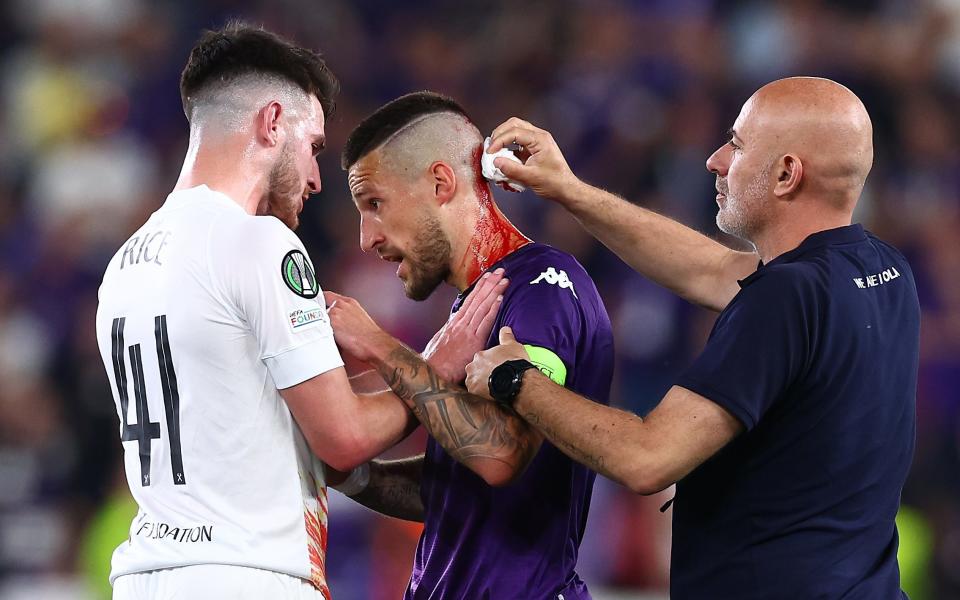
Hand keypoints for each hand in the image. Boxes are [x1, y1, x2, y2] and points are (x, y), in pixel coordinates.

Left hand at [324, 291, 391, 362]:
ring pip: (319, 316)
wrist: (374, 344)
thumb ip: (348, 313)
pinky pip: (319, 326)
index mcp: (349, 302)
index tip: (317, 304)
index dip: (321, 301)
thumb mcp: (360, 317)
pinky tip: (326, 337)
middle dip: (320, 315)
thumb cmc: (370, 335)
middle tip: (323, 324)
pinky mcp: (331, 324)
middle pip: (321, 306)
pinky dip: (320, 331)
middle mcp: (341, 305)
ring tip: (327, 334)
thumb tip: (340, 319)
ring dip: (320, 324)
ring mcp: (335, 313)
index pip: (328, 295)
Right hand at [424, 268, 507, 382]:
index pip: (469, 301)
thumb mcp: (442, 342)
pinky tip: (500, 298)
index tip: (488, 277)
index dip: (480, 288)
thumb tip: (458, 329)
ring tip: (503, 279)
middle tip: (500, 271)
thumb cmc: (435, 362)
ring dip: (494, 291)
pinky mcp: (474, 341)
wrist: (431, 372)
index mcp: (454, 322)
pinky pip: (485, 322)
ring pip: (482, 306)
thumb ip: (452, 333)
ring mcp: (467, 330)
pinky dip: (493, 309)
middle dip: (489, 284)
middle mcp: (461, 323)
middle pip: (477, 299)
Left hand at [465, 326, 529, 399]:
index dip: (488, 364)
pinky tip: (489, 393)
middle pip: (475, 370)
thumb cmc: (514, 362)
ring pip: (473, 381)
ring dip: (480, 383)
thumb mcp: (512, 345)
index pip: (481, 359)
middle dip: (482, 373)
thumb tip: (505, 329)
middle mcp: (472, 366)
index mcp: (480, 355)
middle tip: (493, 377)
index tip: (495, 367)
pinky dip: (480, 393)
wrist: (515, 379)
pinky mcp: (474, 391)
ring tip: (492, 386)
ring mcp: (472, 379)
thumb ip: (506, 336)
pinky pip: (474, 393)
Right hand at [487, 117, 582, 202]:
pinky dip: (508, 147)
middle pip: (514, 124)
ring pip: (515, 130)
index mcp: (540, 139)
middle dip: (499, 134)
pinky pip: (517, 142)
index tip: (490, 152)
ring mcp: (536, 141)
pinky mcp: (533, 149)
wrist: (565, 189)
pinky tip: (503, 158)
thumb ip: (511, 169)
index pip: (515, 132)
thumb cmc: (554, 183)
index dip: (499, 140)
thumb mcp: (530, 177)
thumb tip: (495, 161)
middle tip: (490, 147)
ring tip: (494, 151)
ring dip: (503, 139)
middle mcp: (538, 136)